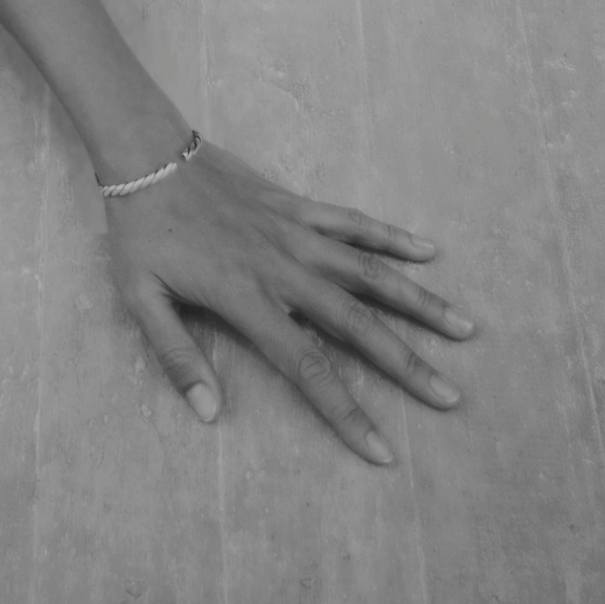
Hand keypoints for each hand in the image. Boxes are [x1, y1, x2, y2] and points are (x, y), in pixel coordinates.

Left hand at [104, 140, 474, 463]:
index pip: (308, 368)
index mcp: (247, 299)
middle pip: (358, 325)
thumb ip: (176, 357)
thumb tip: (210, 414)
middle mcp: (282, 268)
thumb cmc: (139, 232)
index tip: (383, 450)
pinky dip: (391, 236)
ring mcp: (295, 232)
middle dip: (407, 365)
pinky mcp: (295, 203)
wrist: (145, 153)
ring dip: (419, 301)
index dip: (347, 413)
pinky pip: (352, 222)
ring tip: (464, 328)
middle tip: (451, 397)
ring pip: (369, 272)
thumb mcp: (140, 299)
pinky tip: (428, 251)